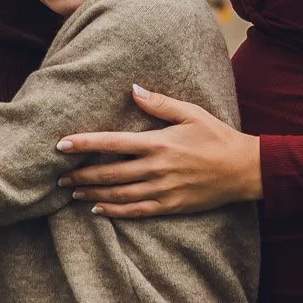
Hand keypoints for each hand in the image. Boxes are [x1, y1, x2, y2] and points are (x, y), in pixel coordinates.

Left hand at [54, 84, 261, 217]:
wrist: (244, 169)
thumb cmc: (217, 137)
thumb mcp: (191, 113)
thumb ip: (160, 103)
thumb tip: (133, 90)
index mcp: (158, 143)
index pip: (111, 143)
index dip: (84, 144)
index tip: (61, 145)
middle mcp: (156, 168)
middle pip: (109, 173)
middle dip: (80, 175)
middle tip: (58, 176)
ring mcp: (162, 189)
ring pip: (118, 194)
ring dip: (92, 194)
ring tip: (72, 192)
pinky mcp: (170, 206)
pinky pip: (137, 211)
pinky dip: (115, 212)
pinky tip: (98, 210)